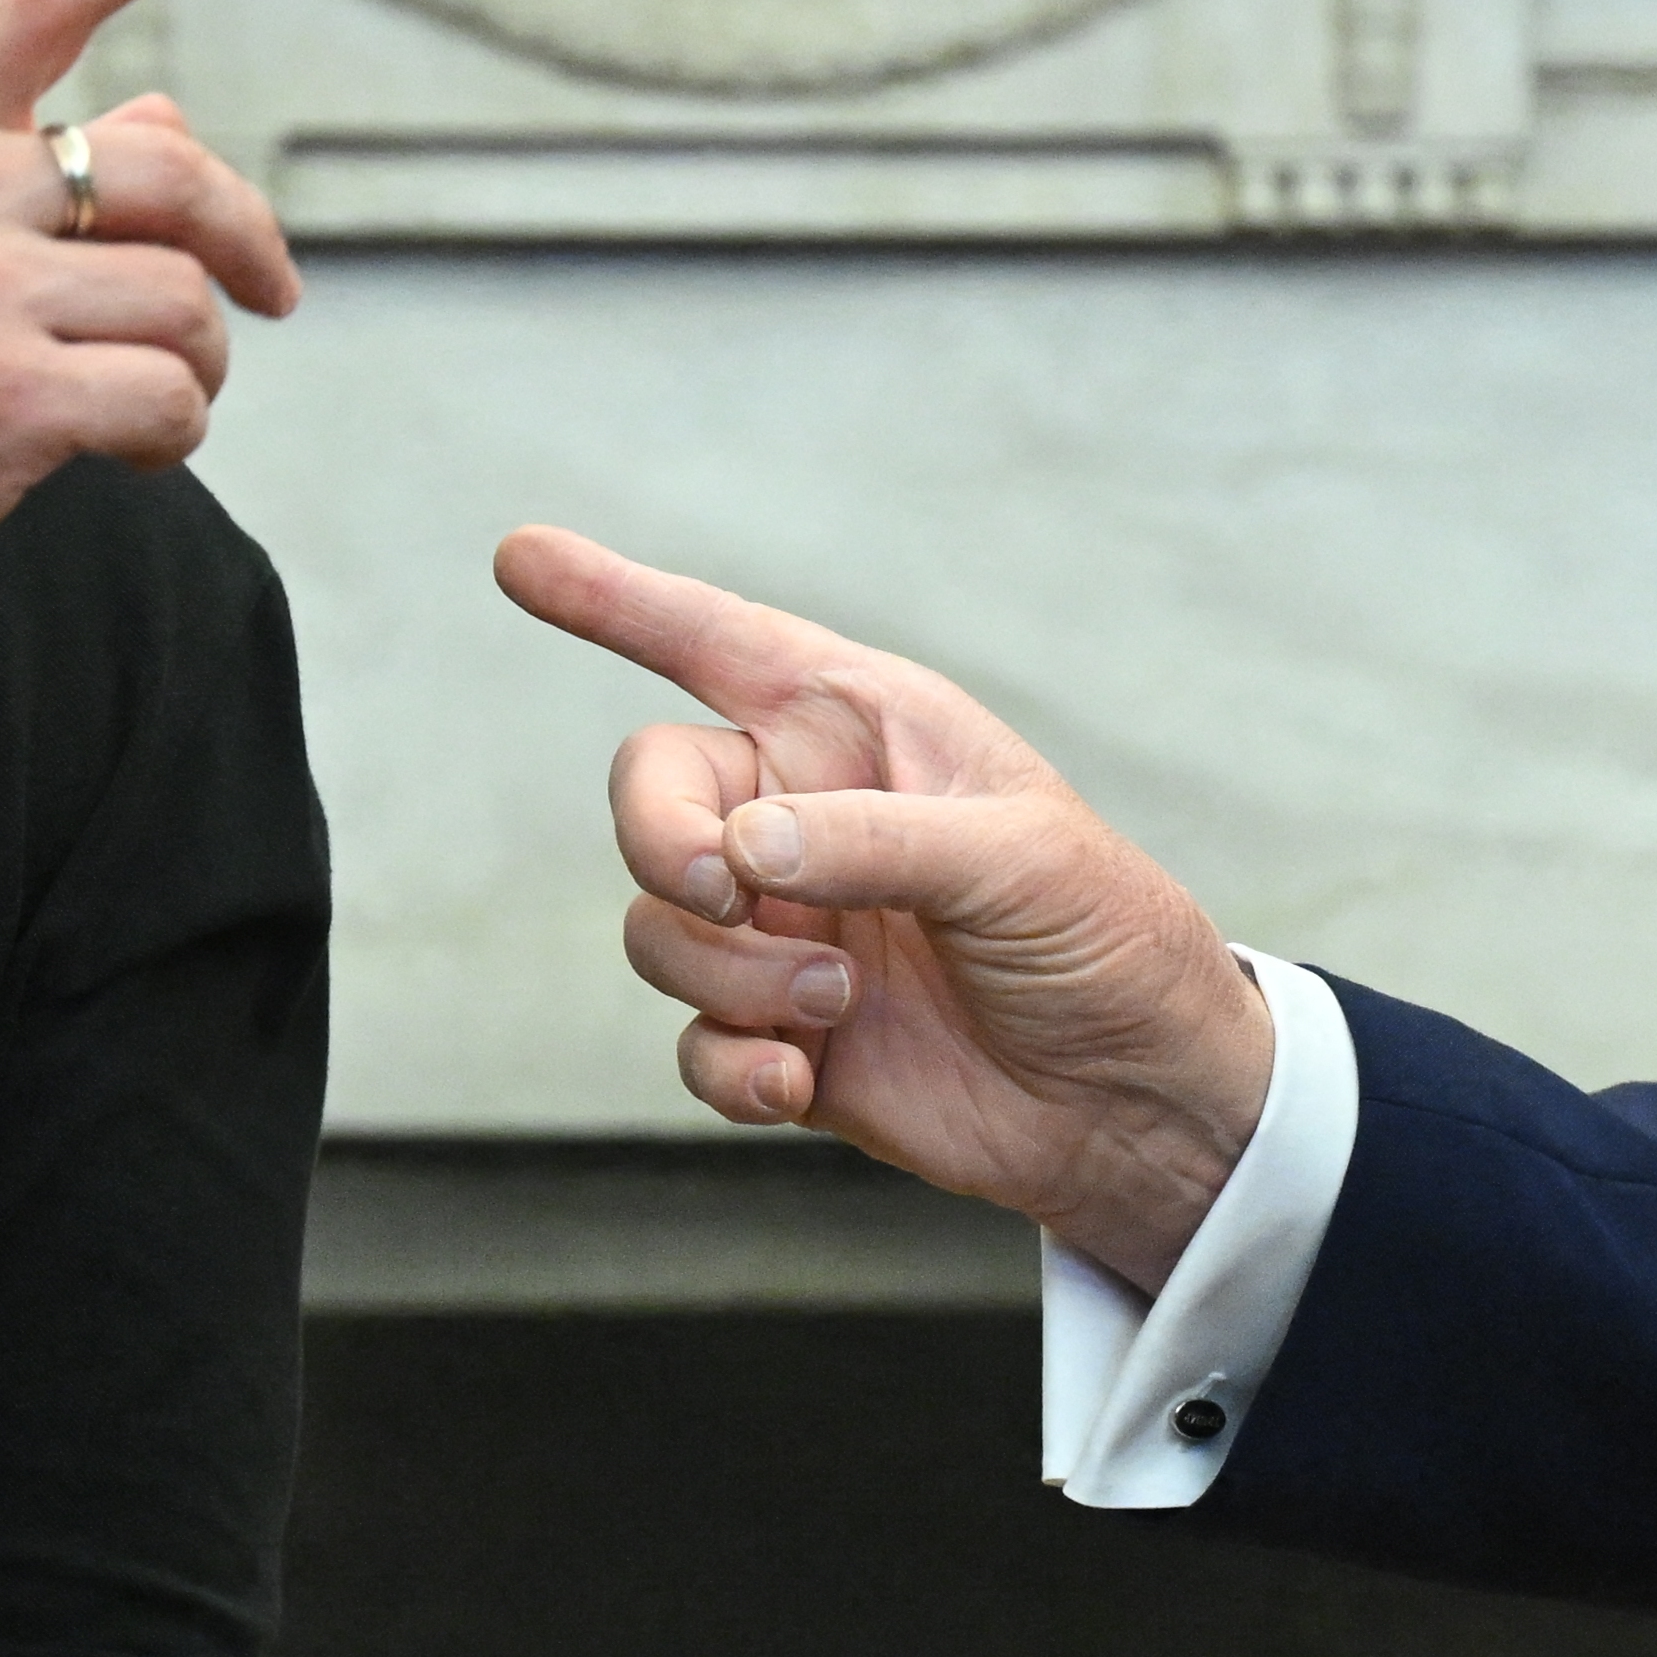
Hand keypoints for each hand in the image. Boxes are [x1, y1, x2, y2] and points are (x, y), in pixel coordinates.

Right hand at [0, 0, 298, 743]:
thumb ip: (13, 164)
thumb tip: (161, 116)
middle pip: (169, 170)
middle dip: (245, 235)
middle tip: (271, 289)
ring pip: (184, 301)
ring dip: (197, 362)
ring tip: (145, 397)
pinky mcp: (5, 403)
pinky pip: (170, 396)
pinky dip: (171, 433)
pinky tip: (121, 452)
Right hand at [492, 525, 1277, 1289]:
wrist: (1138, 1100)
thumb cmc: (1106, 940)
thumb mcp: (1016, 862)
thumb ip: (870, 841)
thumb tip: (737, 852)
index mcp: (861, 728)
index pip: (714, 639)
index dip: (614, 598)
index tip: (518, 556)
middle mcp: (805, 814)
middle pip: (648, 793)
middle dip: (661, 841)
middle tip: (726, 891)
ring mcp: (785, 927)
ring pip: (656, 927)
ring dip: (726, 973)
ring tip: (835, 1002)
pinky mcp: (782, 1034)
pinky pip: (691, 1042)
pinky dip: (729, 1068)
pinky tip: (802, 1085)